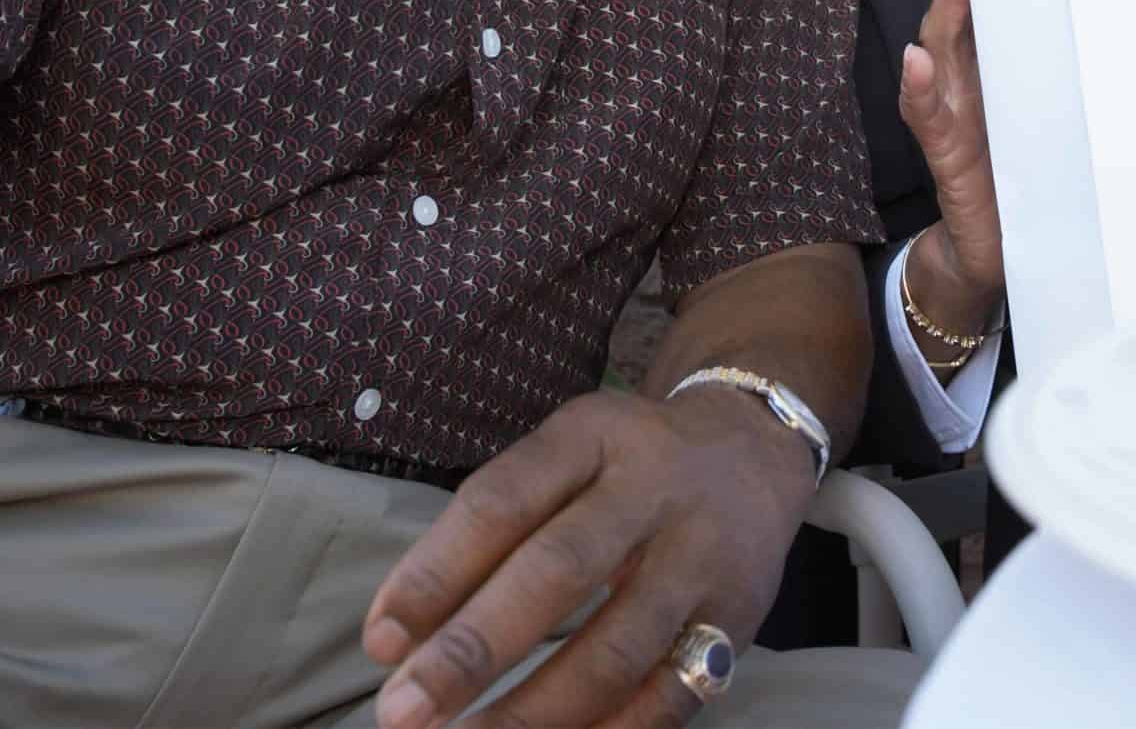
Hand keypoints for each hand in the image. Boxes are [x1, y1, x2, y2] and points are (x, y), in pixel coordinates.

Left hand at [362, 387, 815, 728]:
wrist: (755, 448)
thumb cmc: (624, 465)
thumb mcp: (565, 451)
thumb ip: (489, 527)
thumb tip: (397, 637)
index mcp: (593, 435)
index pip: (501, 502)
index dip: (434, 573)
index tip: (380, 642)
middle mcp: (653, 488)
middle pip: (557, 571)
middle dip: (473, 651)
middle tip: (403, 711)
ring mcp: (701, 556)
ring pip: (616, 646)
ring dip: (534, 710)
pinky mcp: (737, 618)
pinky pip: (670, 694)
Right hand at [899, 0, 1047, 314]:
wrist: (993, 254)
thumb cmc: (1030, 181)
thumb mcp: (1058, 121)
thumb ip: (1072, 80)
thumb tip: (1132, 38)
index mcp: (997, 67)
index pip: (995, 5)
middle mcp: (968, 82)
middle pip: (963, 16)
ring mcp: (951, 113)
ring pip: (939, 50)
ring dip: (946, 9)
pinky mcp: (944, 152)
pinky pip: (925, 115)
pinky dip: (918, 88)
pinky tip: (917, 62)